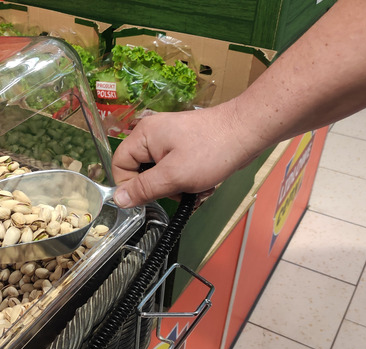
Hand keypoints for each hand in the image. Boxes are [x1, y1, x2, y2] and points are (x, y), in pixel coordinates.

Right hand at [111, 103, 261, 207]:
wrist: (247, 131)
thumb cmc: (211, 151)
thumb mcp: (173, 176)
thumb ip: (144, 189)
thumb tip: (118, 199)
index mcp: (143, 136)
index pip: (119, 165)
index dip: (129, 185)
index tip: (149, 196)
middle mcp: (153, 135)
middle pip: (141, 171)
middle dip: (160, 188)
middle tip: (179, 191)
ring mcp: (171, 140)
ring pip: (161, 174)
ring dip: (178, 187)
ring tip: (197, 187)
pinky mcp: (186, 147)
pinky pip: (177, 170)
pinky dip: (188, 181)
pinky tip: (204, 183)